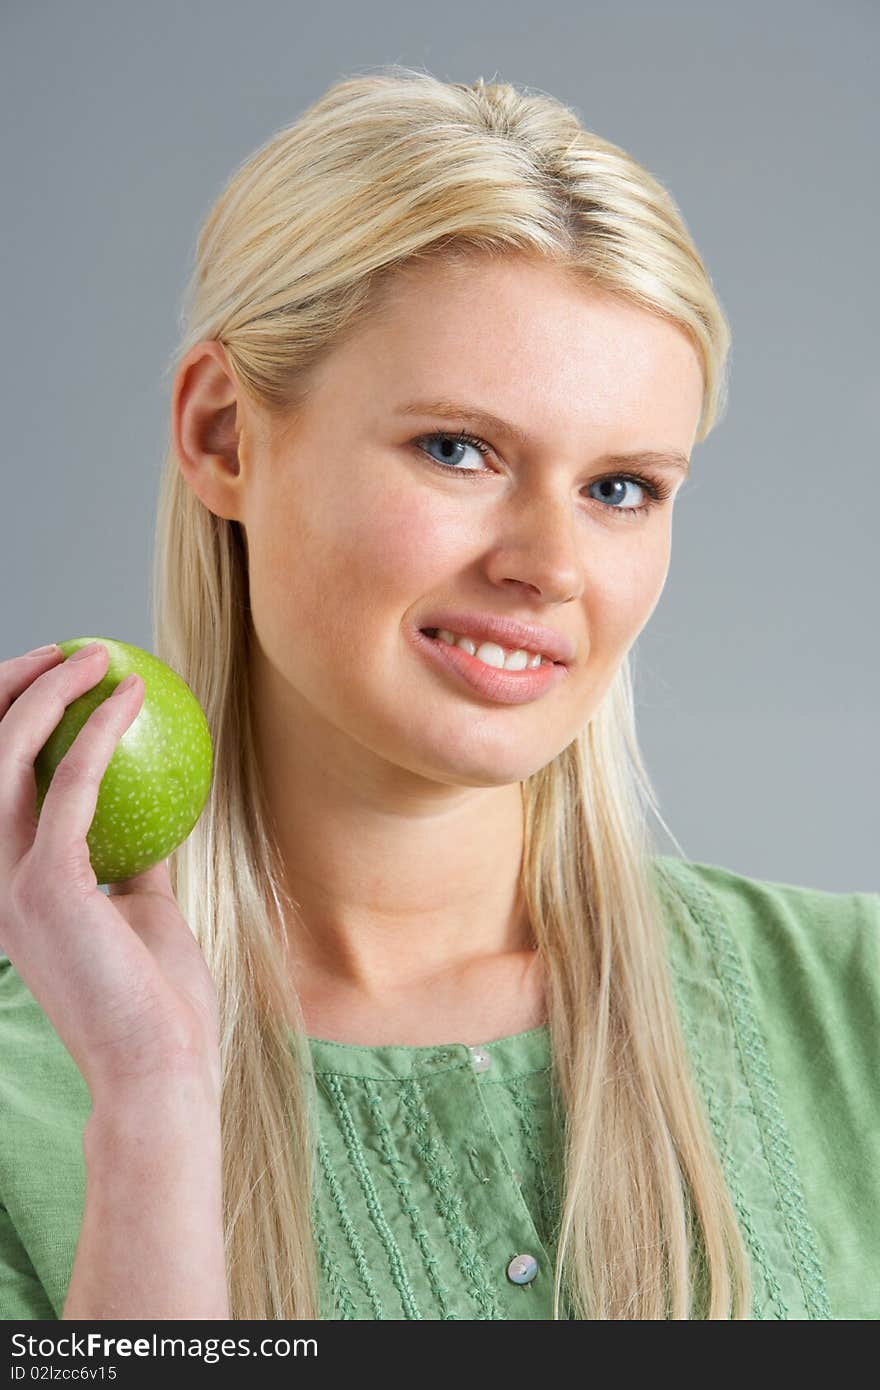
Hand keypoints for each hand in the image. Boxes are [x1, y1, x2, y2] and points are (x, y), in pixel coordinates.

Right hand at [0, 642, 219, 1102]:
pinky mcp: (49, 889)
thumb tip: (164, 814)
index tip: (66, 680)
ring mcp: (13, 885)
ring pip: (5, 761)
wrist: (159, 1072)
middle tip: (67, 651)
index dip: (16, 723)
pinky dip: (99, 736)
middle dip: (10, 692)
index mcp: (14, 886)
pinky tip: (132, 699)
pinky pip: (73, 789)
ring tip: (94, 656)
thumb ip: (139, 862)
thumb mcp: (146, 912)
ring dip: (46, 696)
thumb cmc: (157, 1000)